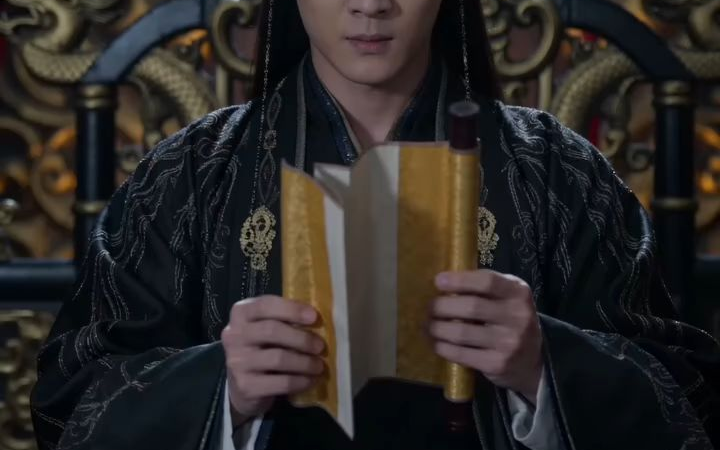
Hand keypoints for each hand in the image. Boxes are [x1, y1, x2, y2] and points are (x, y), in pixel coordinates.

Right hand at [221, 295, 324, 425]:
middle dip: (302, 338)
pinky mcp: (246, 386)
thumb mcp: (266, 326)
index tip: (314, 317)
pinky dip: (300, 381)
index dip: (292, 309)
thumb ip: (285, 318)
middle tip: (320, 346)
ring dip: (305, 362)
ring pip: (278, 358)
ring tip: (319, 366)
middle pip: (272, 331)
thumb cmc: (262, 347)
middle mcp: (234, 335)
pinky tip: (310, 380)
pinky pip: (281, 382)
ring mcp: (237, 362)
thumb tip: (318, 319)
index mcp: (241, 313)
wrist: (242, 383)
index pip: (265, 305)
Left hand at [429, 270, 542, 401]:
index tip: (438, 281)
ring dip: (437, 328)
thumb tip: (443, 282)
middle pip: (471, 307)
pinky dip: (443, 348)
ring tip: (429, 325)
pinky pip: (461, 354)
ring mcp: (509, 343)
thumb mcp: (508, 298)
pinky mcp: (497, 365)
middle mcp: (518, 316)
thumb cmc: (511, 321)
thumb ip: (484, 287)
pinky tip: (437, 343)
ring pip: (461, 333)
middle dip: (442, 306)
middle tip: (429, 307)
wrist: (534, 361)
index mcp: (519, 293)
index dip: (459, 280)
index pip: (487, 281)